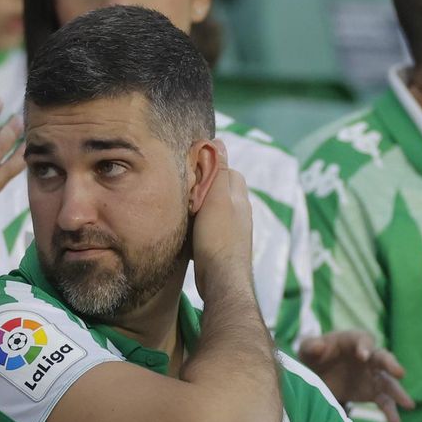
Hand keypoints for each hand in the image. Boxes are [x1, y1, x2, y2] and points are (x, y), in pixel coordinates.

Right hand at [190, 148, 255, 300]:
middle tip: (184, 188)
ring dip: (199, 208)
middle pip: (220, 190)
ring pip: (213, 211)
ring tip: (182, 210)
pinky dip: (198, 227)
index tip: (190, 166)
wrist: (222, 280)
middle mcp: (239, 213)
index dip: (210, 165)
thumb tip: (218, 142)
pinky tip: (187, 232)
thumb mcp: (216, 198)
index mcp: (239, 198)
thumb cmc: (219, 238)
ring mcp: (232, 232)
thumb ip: (217, 171)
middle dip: (204, 186)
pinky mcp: (222, 248)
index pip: (227, 170)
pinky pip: (209, 230)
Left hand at [296, 330, 412, 421]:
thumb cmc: (315, 355)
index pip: (363, 340)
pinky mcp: (372, 392)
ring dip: (399, 393)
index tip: (362, 356)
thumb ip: (311, 346)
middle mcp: (368, 356)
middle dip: (391, 365)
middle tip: (400, 373)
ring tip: (409, 405)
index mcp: (354, 340)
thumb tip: (319, 347)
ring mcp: (372, 375)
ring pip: (389, 382)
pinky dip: (390, 411)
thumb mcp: (308, 349)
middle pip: (383, 358)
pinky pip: (384, 401)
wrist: (317, 373)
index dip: (364, 346)